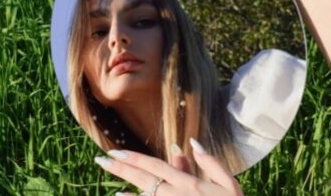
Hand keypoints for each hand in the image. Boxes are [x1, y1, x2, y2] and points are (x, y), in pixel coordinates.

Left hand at [94, 138, 242, 195]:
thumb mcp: (229, 184)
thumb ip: (210, 163)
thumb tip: (191, 142)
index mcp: (190, 184)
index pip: (156, 167)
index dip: (135, 159)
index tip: (116, 152)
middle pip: (143, 179)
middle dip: (121, 169)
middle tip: (101, 160)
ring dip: (123, 186)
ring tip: (107, 176)